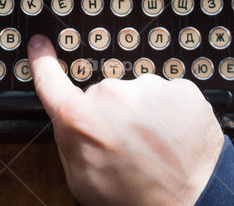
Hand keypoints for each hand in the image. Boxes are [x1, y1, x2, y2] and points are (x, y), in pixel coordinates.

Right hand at [28, 35, 224, 205]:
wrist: (194, 204)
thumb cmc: (135, 200)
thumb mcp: (82, 181)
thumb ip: (71, 142)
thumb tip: (71, 123)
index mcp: (81, 119)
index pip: (51, 80)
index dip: (42, 61)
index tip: (39, 45)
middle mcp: (113, 95)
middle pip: (105, 95)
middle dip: (113, 116)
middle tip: (128, 147)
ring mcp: (150, 88)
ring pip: (139, 95)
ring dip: (145, 115)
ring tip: (155, 149)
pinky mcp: (181, 89)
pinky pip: (169, 96)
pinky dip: (172, 114)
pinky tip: (174, 140)